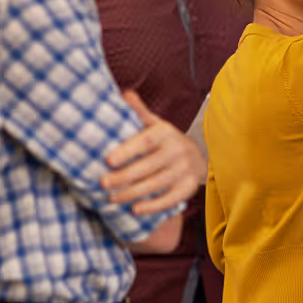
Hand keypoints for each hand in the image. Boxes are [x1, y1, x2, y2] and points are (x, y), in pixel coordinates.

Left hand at [101, 90, 204, 214]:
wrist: (199, 156)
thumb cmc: (167, 140)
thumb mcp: (156, 124)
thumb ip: (140, 112)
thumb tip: (126, 93)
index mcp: (166, 133)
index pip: (145, 142)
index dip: (127, 151)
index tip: (108, 160)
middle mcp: (177, 151)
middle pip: (148, 167)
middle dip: (124, 177)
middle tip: (103, 183)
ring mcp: (184, 170)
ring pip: (155, 185)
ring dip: (131, 194)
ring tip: (111, 198)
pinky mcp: (188, 188)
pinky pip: (169, 200)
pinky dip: (152, 206)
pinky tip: (135, 209)